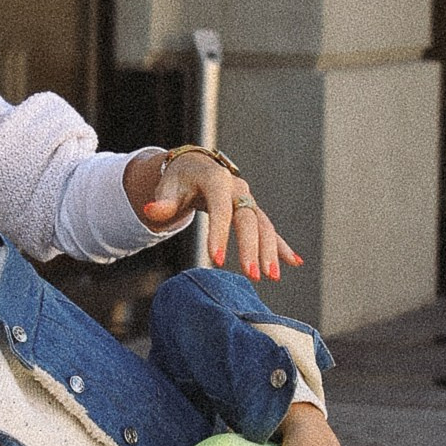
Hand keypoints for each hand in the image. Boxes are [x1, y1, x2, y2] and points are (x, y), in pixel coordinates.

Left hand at [131, 148, 301, 279]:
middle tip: (253, 276)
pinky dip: (281, 246)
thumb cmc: (179, 180)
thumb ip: (162, 202)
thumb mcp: (167, 188)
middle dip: (252, 249)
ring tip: (272, 278)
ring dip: (270, 252)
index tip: (216, 261)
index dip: (219, 235)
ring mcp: (248, 201)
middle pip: (248, 220)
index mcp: (216, 180)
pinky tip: (294, 262)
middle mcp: (238, 189)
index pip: (220, 210)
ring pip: (264, 226)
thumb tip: (151, 211)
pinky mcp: (252, 212)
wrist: (195, 167)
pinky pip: (270, 229)